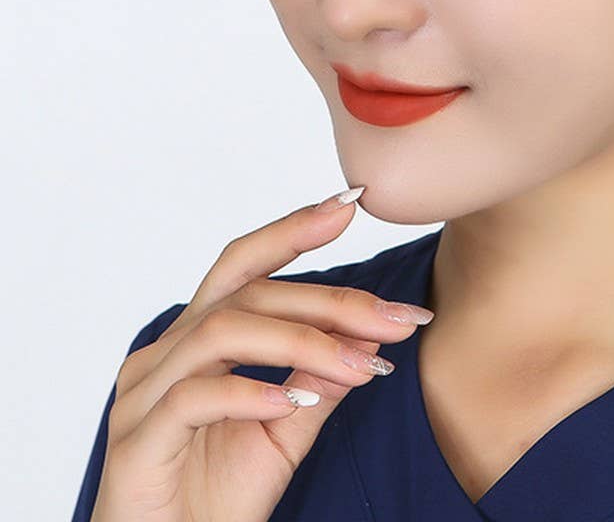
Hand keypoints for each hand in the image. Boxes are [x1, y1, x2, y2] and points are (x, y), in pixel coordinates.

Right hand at [89, 188, 431, 520]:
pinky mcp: (133, 441)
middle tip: (397, 318)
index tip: (350, 202)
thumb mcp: (288, 428)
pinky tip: (293, 402)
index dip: (292, 229)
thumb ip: (322, 377)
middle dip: (330, 300)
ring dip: (302, 343)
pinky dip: (249, 392)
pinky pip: (191, 397)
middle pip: (248, 294)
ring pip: (224, 331)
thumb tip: (375, 329)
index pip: (244, 265)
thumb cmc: (219, 494)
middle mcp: (164, 353)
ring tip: (360, 367)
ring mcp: (141, 394)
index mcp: (196, 339)